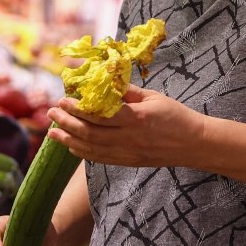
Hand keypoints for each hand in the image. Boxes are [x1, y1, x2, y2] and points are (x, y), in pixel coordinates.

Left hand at [46, 86, 204, 167]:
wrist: (194, 144)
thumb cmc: (176, 116)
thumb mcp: (153, 97)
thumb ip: (127, 92)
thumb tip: (104, 83)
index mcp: (136, 118)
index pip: (99, 114)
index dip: (78, 109)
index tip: (63, 100)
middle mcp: (129, 138)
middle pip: (90, 132)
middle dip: (66, 123)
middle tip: (51, 114)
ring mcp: (128, 153)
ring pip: (91, 148)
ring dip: (69, 140)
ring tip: (52, 133)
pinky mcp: (129, 162)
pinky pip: (101, 159)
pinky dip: (83, 153)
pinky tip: (71, 147)